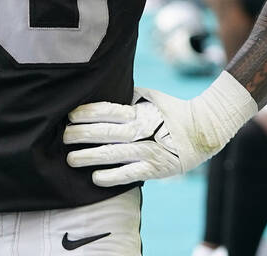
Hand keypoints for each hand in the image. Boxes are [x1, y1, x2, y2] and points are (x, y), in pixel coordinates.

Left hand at [64, 92, 181, 185]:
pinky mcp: (155, 169)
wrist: (203, 131)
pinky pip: (129, 174)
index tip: (70, 116)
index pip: (108, 111)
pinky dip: (112, 177)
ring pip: (113, 154)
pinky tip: (95, 178)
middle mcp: (142, 130)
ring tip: (71, 159)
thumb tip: (105, 88)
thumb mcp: (151, 97)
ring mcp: (148, 150)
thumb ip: (129, 96)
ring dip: (89, 157)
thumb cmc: (172, 111)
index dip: (87, 114)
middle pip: (105, 132)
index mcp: (139, 112)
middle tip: (63, 137)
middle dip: (81, 135)